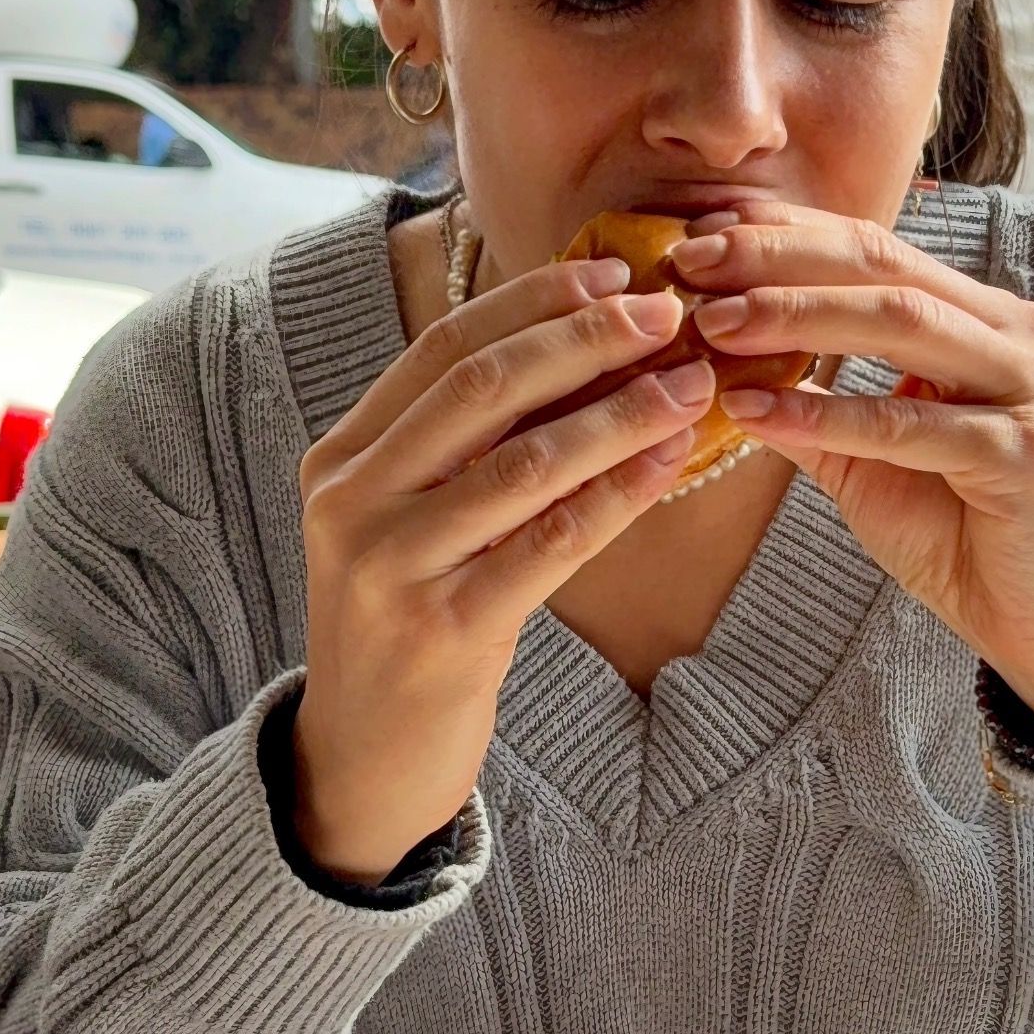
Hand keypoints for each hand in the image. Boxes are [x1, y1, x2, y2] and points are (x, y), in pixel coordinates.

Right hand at [294, 255, 716, 882]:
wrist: (360, 759)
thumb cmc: (407, 624)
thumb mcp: (411, 522)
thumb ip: (465, 448)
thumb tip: (581, 349)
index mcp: (342, 456)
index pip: (444, 348)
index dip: (533, 302)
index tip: (612, 273)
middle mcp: (353, 501)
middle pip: (481, 389)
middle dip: (583, 341)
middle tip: (667, 317)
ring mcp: (390, 568)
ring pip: (523, 464)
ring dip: (618, 417)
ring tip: (690, 387)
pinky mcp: (442, 631)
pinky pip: (549, 546)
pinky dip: (618, 497)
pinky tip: (671, 464)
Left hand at [672, 204, 1033, 725]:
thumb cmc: (964, 539)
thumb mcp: (873, 465)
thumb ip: (814, 413)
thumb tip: (724, 370)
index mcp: (986, 322)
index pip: (878, 252)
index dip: (788, 239)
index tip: (701, 240)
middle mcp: (1018, 337)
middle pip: (885, 269)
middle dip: (780, 260)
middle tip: (693, 266)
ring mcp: (1030, 389)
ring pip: (901, 324)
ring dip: (797, 318)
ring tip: (716, 325)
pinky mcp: (1024, 455)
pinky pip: (908, 424)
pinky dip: (828, 414)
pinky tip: (759, 411)